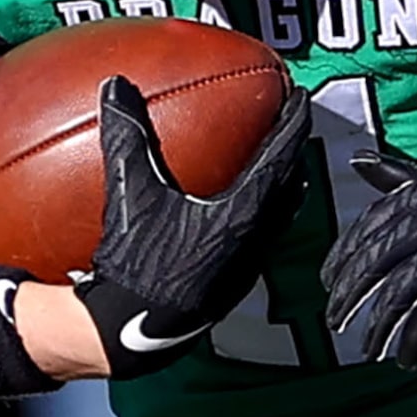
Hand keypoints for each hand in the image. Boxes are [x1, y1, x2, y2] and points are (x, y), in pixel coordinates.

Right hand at [76, 77, 314, 377]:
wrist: (132, 331)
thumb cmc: (135, 267)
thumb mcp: (128, 196)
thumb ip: (125, 138)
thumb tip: (115, 85)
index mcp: (242, 213)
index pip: (280, 156)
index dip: (293, 122)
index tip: (301, 96)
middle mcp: (257, 237)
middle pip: (289, 182)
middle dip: (293, 147)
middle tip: (295, 119)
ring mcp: (249, 261)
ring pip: (280, 211)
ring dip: (283, 180)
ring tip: (280, 158)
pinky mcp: (236, 278)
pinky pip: (263, 231)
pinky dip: (264, 207)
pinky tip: (243, 205)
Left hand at [321, 153, 416, 368]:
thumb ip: (409, 184)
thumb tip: (358, 159)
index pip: (375, 222)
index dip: (346, 255)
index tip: (330, 282)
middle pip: (382, 256)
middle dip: (352, 294)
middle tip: (335, 320)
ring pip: (402, 289)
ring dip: (379, 326)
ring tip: (368, 348)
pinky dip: (415, 339)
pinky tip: (407, 355)